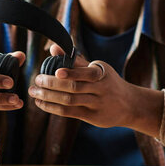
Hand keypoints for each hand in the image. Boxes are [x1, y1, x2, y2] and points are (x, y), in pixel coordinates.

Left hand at [28, 44, 163, 137]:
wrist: (130, 104)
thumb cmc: (108, 82)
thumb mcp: (96, 69)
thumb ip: (75, 60)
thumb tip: (53, 48)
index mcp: (101, 73)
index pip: (85, 72)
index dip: (71, 72)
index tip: (56, 71)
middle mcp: (101, 88)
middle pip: (74, 87)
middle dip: (52, 84)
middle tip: (36, 81)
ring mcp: (97, 104)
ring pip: (69, 100)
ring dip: (49, 97)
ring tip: (34, 93)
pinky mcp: (93, 117)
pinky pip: (69, 112)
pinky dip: (53, 108)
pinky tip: (42, 103)